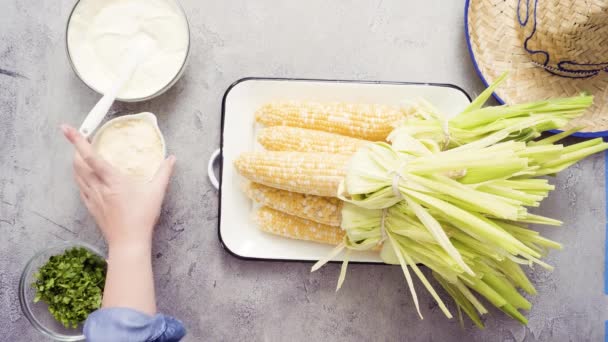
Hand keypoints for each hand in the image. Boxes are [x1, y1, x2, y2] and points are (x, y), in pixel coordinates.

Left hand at [61, 124, 175, 251]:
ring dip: (76, 162)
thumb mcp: (156, 192)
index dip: (78, 141)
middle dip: (75, 149)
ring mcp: (93, 197)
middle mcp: (99, 186)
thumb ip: (163, 173)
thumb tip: (171, 159)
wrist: (129, 241)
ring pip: (77, 175)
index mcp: (113, 180)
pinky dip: (79, 177)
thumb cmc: (142, 216)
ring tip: (80, 154)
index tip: (67, 128)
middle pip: (78, 163)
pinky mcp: (91, 206)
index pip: (91, 156)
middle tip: (78, 139)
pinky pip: (80, 187)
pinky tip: (85, 177)